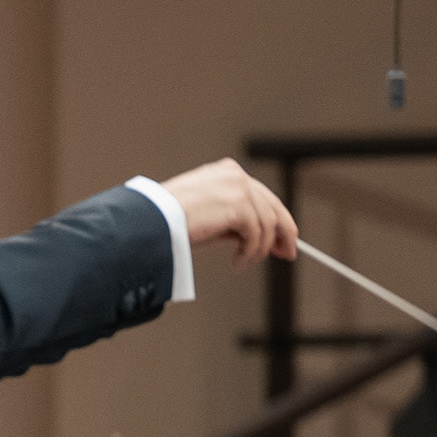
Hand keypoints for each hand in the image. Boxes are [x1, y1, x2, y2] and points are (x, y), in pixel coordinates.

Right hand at [157, 159, 297, 266]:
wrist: (149, 222)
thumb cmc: (165, 222)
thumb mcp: (205, 215)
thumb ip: (229, 218)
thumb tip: (250, 236)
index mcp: (225, 173)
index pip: (261, 194)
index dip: (276, 218)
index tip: (281, 238)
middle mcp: (235, 175)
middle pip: (272, 205)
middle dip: (283, 232)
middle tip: (286, 253)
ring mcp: (238, 188)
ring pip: (267, 223)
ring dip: (259, 249)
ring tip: (244, 264)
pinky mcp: (238, 205)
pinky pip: (256, 233)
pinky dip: (250, 252)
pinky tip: (238, 263)